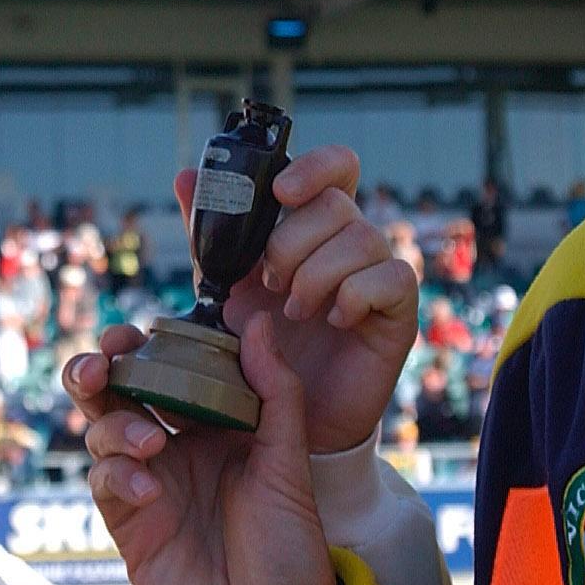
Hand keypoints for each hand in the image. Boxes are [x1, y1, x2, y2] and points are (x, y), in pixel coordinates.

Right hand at [64, 144, 420, 584]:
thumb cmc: (292, 554)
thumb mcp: (291, 467)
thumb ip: (274, 394)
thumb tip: (258, 323)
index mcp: (222, 423)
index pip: (177, 364)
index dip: (155, 341)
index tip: (149, 328)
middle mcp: (182, 446)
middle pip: (123, 388)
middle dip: (105, 366)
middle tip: (107, 362)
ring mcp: (151, 484)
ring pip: (104, 428)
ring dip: (115, 422)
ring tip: (146, 441)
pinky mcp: (130, 525)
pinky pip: (104, 481)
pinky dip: (116, 474)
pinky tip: (147, 489)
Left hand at [199, 144, 419, 454]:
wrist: (283, 417)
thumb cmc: (258, 345)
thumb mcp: (224, 285)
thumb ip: (208, 233)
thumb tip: (185, 177)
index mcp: (314, 227)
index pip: (336, 167)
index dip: (315, 167)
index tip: (281, 192)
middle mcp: (352, 242)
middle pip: (338, 203)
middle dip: (293, 242)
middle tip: (271, 283)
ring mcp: (378, 274)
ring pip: (363, 238)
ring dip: (317, 275)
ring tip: (294, 312)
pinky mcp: (399, 312)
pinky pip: (392, 278)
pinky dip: (354, 296)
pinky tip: (333, 321)